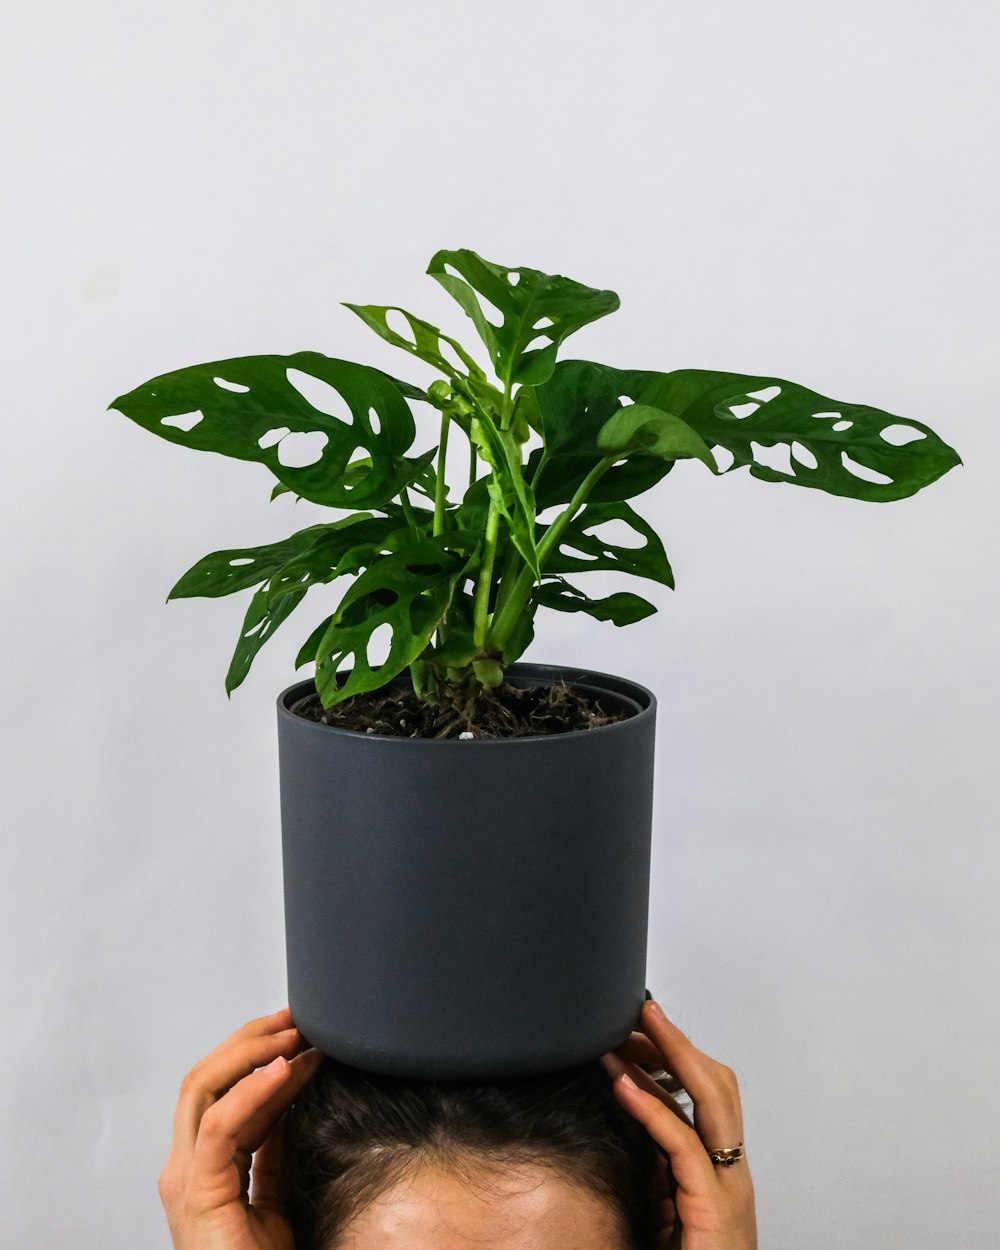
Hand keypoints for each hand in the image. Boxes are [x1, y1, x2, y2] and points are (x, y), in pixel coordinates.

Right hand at [159, 1007, 322, 1249]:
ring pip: (202, 1089)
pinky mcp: (197, 1194)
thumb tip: (292, 1094)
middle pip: (204, 1078)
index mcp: (202, 1167)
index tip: (299, 1030)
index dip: (258, 1054)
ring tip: (294, 1034)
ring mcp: (184, 1179)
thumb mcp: (275, 1194)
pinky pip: (219, 1128)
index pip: (221, 1090)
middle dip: (249, 1040)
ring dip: (250, 1053)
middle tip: (295, 1017)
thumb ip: (274, 1148)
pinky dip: (250, 1091)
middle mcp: (184, 1167)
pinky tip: (283, 1069)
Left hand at [601, 999, 756, 1249]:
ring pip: (712, 1102)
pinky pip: (685, 1147)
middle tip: (638, 1012)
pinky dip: (654, 1110)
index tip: (641, 1029)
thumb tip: (629, 1111)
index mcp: (722, 1171)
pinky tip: (623, 1088)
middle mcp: (733, 1173)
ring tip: (622, 1036)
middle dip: (678, 1042)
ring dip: (665, 1059)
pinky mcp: (713, 1211)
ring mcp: (729, 1189)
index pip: (707, 1095)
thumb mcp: (667, 1207)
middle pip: (718, 1085)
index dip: (676, 1056)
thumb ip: (658, 1166)